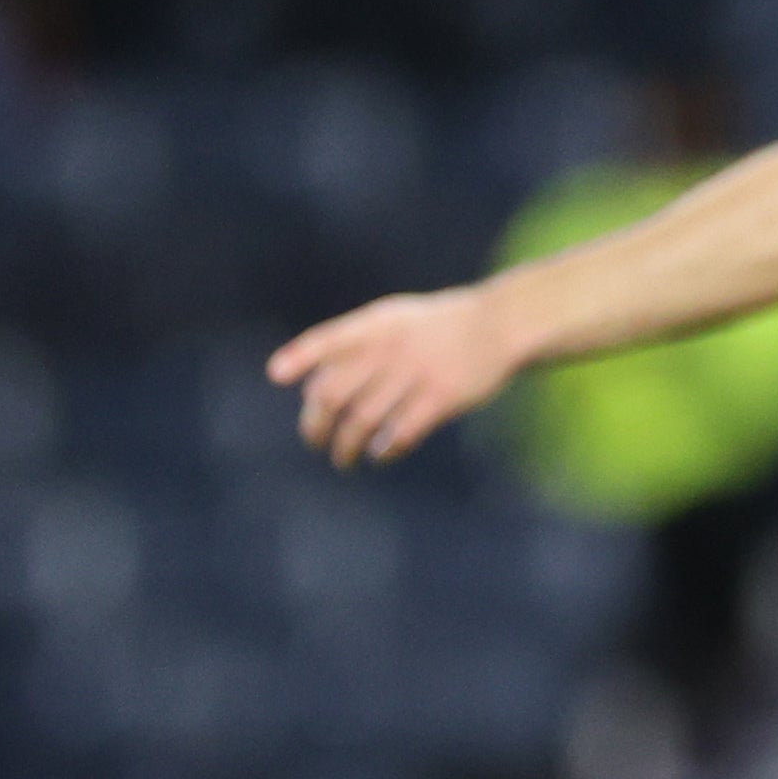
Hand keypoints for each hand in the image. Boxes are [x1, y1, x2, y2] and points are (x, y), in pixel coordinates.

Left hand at [269, 287, 523, 465]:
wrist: (500, 325)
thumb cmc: (443, 326)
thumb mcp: (397, 319)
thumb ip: (357, 345)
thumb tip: (312, 391)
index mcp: (376, 324)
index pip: (327, 340)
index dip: (299, 357)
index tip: (277, 375)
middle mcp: (389, 349)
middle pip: (334, 393)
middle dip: (315, 424)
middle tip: (314, 439)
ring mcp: (414, 374)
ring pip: (361, 421)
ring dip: (345, 447)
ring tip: (343, 459)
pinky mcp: (440, 399)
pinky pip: (399, 434)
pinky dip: (384, 450)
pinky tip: (381, 454)